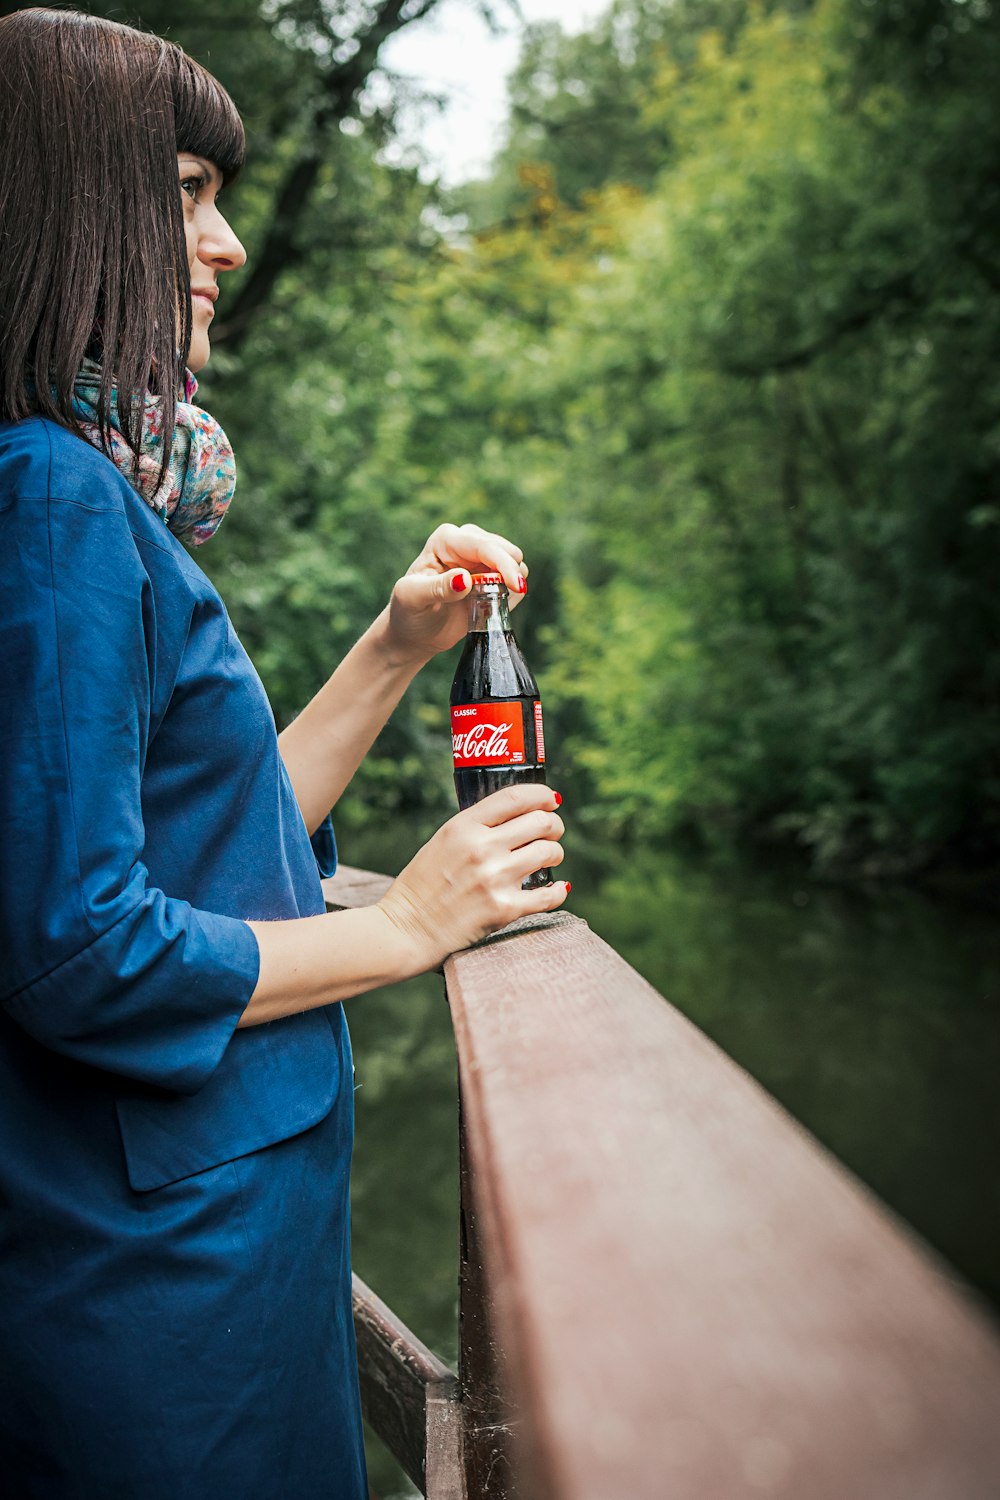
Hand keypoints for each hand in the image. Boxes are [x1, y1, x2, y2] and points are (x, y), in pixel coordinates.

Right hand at [376, 784, 566, 967]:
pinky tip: (558, 888)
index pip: (515, 798)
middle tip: (553, 832)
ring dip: (555, 854)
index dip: (542, 795)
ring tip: (548, 859)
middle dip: (554, 825)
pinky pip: (548, 895)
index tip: (551, 800)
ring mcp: (494, 879)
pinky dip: (559, 890)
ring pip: (549, 853)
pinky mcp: (503, 910)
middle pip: (541, 822)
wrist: (405, 930)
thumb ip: (475, 827)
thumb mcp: (442, 841)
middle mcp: (481, 848)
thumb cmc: (422, 886)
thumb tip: (517, 816)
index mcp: (463, 826)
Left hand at [381, 523, 528, 665]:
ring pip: (516, 562)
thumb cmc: (409, 612)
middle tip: (498, 600)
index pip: (482, 545)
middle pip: (506, 550)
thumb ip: (437, 588)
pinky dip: (511, 593)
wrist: (415, 631)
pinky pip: (516, 579)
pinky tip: (490, 605)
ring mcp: (481, 558)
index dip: (503, 563)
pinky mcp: (492, 574)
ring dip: (509, 584)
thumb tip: (465, 578)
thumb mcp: (413, 599)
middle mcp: (466, 542)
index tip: (515, 586)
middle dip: (510, 574)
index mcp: (446, 540)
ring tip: (484, 603)